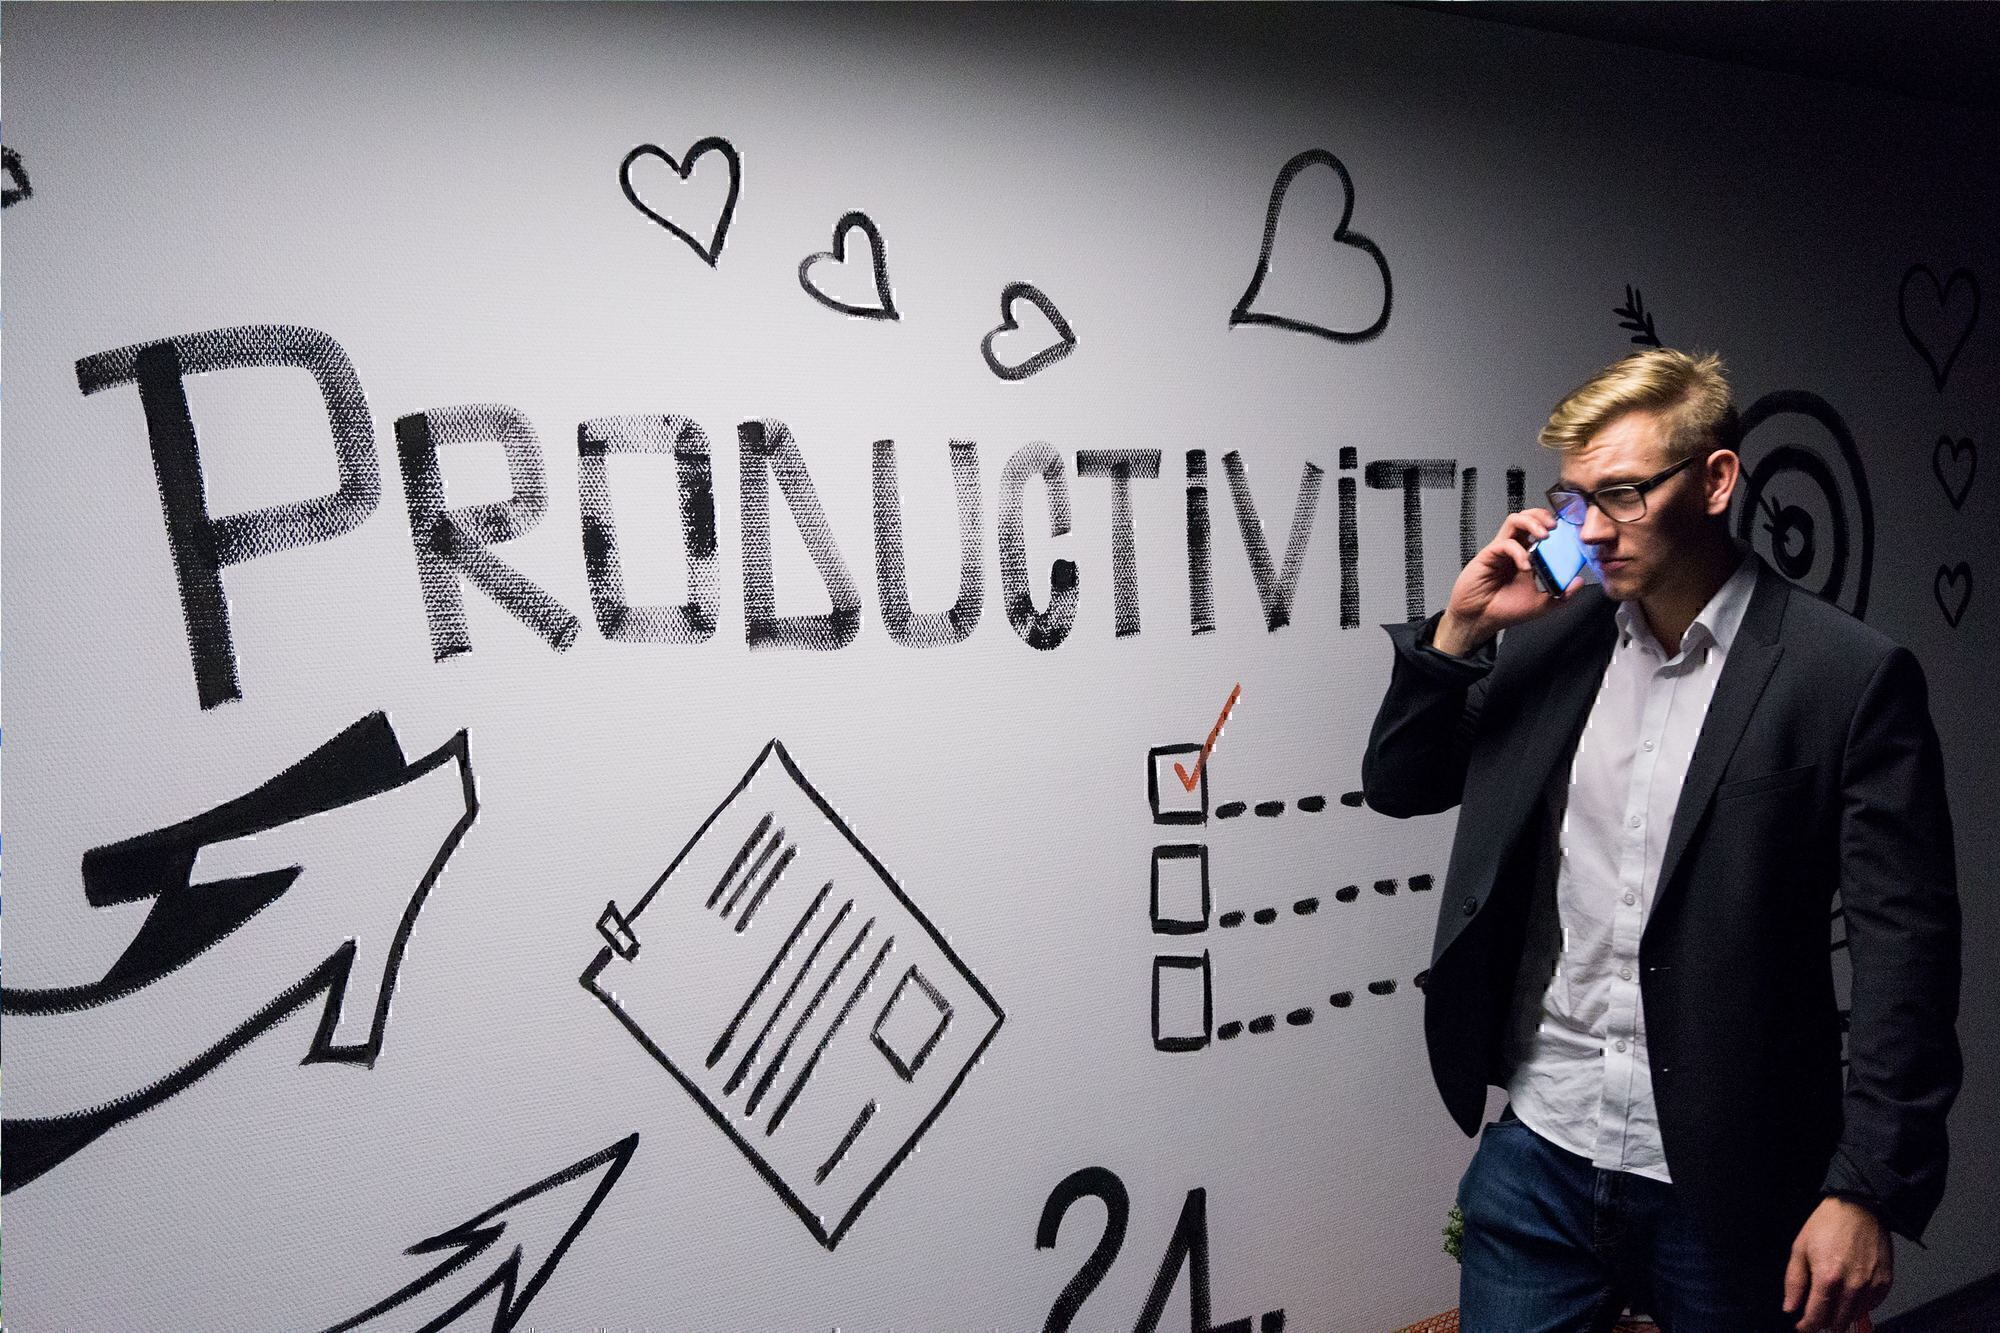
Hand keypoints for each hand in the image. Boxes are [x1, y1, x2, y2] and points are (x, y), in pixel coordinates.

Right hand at [1433, 509, 1580, 654]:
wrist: (1480, 620)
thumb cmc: (1504, 610)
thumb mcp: (1541, 605)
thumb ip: (1561, 595)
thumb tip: (1578, 582)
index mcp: (1528, 556)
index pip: (1542, 531)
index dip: (1555, 527)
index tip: (1569, 532)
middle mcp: (1515, 549)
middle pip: (1528, 517)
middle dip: (1543, 516)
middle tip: (1556, 527)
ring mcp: (1501, 550)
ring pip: (1515, 520)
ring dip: (1531, 523)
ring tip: (1544, 535)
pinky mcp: (1488, 554)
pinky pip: (1505, 543)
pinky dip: (1518, 551)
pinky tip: (1525, 566)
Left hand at [1784, 1196, 1891, 1331]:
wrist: (1859, 1208)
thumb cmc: (1827, 1225)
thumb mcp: (1800, 1248)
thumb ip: (1794, 1281)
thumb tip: (1790, 1307)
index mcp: (1827, 1278)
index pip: (1817, 1316)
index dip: (1807, 1326)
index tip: (1801, 1327)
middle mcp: (1852, 1286)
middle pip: (1837, 1322)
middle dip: (1824, 1322)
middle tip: (1816, 1313)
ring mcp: (1871, 1286)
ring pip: (1854, 1317)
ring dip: (1842, 1315)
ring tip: (1832, 1303)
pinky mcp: (1885, 1283)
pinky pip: (1872, 1306)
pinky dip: (1860, 1306)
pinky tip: (1850, 1294)